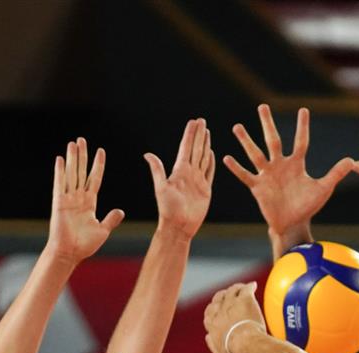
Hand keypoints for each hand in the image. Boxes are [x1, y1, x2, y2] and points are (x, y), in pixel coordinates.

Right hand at [47, 138, 125, 264]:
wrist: (70, 253)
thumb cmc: (84, 245)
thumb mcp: (103, 231)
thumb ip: (111, 219)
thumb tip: (121, 211)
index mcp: (89, 203)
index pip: (95, 179)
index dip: (98, 165)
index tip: (101, 151)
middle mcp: (78, 198)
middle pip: (82, 172)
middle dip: (83, 156)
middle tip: (82, 140)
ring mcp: (68, 199)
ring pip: (72, 174)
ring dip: (73, 158)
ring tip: (73, 143)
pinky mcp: (59, 203)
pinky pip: (60, 184)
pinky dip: (60, 172)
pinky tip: (61, 159)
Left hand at [147, 118, 213, 239]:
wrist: (179, 227)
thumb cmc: (168, 210)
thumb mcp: (161, 188)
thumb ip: (157, 170)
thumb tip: (147, 154)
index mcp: (179, 171)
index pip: (186, 148)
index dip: (190, 134)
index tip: (194, 122)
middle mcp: (189, 173)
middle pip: (196, 149)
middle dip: (199, 135)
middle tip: (202, 120)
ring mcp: (198, 180)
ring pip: (203, 158)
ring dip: (205, 145)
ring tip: (207, 132)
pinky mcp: (205, 190)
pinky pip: (209, 172)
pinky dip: (211, 162)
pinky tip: (211, 153)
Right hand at [203, 282, 266, 352]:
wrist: (246, 344)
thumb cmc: (234, 351)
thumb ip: (211, 343)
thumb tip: (207, 335)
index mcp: (212, 323)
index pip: (209, 312)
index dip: (214, 309)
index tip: (218, 309)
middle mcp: (220, 310)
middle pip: (218, 298)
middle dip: (222, 296)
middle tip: (228, 295)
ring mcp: (231, 303)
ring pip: (231, 290)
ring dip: (236, 288)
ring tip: (241, 288)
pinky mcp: (244, 300)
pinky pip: (245, 289)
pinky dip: (249, 286)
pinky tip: (253, 286)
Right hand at [224, 105, 352, 242]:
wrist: (293, 223)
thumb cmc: (308, 206)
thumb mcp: (323, 189)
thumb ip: (336, 174)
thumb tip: (352, 160)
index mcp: (296, 164)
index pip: (300, 141)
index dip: (302, 127)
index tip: (303, 110)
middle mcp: (280, 165)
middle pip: (273, 140)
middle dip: (268, 124)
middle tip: (262, 106)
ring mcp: (267, 175)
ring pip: (256, 154)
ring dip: (246, 141)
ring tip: (237, 126)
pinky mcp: (258, 187)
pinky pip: (246, 175)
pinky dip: (236, 168)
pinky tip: (226, 158)